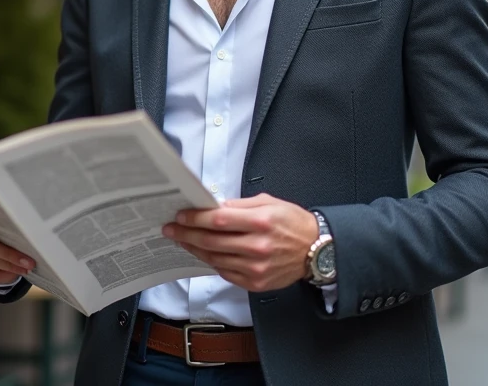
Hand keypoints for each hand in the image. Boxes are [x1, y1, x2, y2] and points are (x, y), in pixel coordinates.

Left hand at [163, 193, 319, 292]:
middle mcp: (258, 247)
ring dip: (195, 249)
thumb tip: (214, 207)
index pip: (218, 220)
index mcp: (261, 222)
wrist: (317, 250)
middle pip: (212, 241)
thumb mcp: (270, 203)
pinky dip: (212, 262)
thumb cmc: (293, 223)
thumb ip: (240, 206)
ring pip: (215, 259)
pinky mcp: (256, 283)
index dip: (196, 218)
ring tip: (183, 240)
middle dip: (187, 234)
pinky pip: (226, 272)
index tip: (180, 216)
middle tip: (171, 229)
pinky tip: (203, 253)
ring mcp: (256, 268)